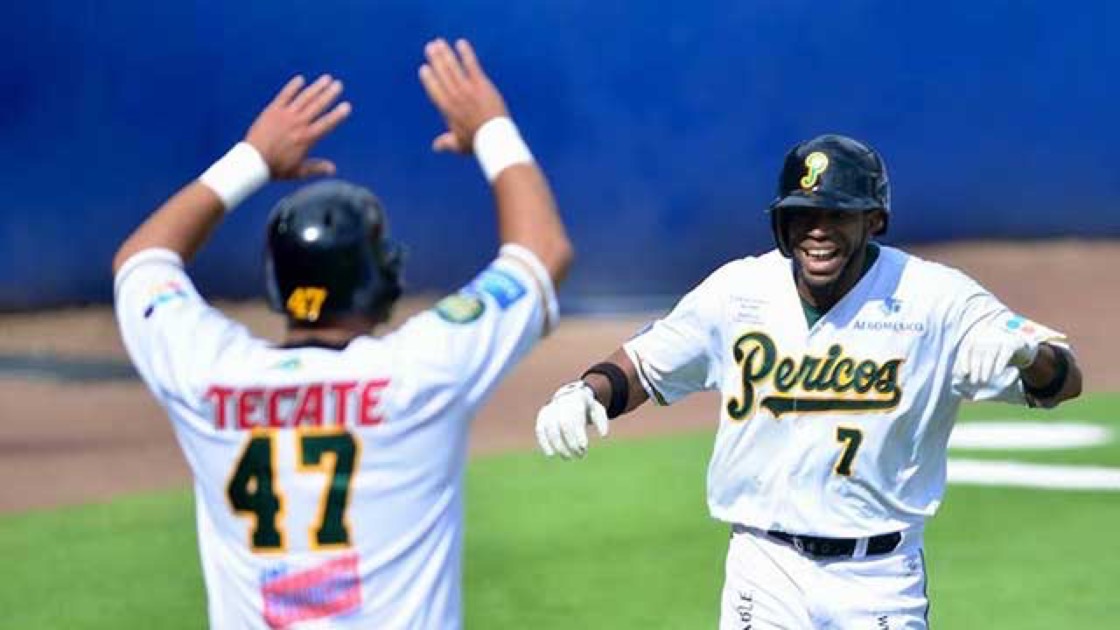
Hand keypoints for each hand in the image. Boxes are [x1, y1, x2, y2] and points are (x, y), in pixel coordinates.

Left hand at [245, 74, 351, 178]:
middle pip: (317, 106)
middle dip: (329, 94)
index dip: (337, 114)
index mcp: (307, 138)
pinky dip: (292, 87)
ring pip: (304, 98)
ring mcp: (285, 115)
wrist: (253, 161)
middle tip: (338, 85)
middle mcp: (298, 123)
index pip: (326, 123)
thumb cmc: (276, 168)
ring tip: (326, 78)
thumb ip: (316, 168)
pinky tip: (300, 79)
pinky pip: (284, 95)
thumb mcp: (298, 171)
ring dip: (316, 87)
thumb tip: (333, 169)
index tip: (346, 106)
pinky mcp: (273, 110)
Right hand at [418, 38, 508, 153]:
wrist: (495, 139)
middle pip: (442, 74)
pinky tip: (461, 43)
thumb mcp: (458, 145)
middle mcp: (454, 97)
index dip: (429, 78)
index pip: (434, 90)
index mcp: (447, 110)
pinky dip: (466, 54)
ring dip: (445, 53)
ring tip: (439, 43)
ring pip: (453, 67)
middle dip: (435, 60)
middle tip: (430, 47)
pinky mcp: (481, 84)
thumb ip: (446, 143)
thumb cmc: (477, 143)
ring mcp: (467, 89)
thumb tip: (436, 147)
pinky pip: (471, 65)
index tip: (424, 68)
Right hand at [535, 381, 609, 459]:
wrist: (570, 396)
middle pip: (563, 425)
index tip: (584, 447)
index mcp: (575, 400)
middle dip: (570, 443)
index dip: (578, 434)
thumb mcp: (597, 410)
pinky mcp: (542, 417)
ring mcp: (550, 409)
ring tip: (568, 457)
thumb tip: (603, 436)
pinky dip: (544, 443)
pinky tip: (551, 454)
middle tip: (580, 455)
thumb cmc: (586, 407)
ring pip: (550, 429)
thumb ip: (601, 421)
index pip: (575, 419)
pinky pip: (540, 430)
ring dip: (558, 446)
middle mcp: (560, 403)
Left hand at [957, 326, 1039, 386]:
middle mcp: (986, 335)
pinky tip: (997, 373)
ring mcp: (1000, 337)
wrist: (1019, 345)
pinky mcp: (1014, 342)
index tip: (963, 373)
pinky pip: (1005, 352)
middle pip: (977, 351)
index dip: (962, 361)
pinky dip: (1000, 363)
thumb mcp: (982, 358)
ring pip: (990, 353)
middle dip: (974, 368)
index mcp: (976, 337)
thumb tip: (958, 379)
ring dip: (986, 368)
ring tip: (984, 380)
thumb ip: (971, 366)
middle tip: (973, 381)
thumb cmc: (995, 355)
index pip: (965, 348)